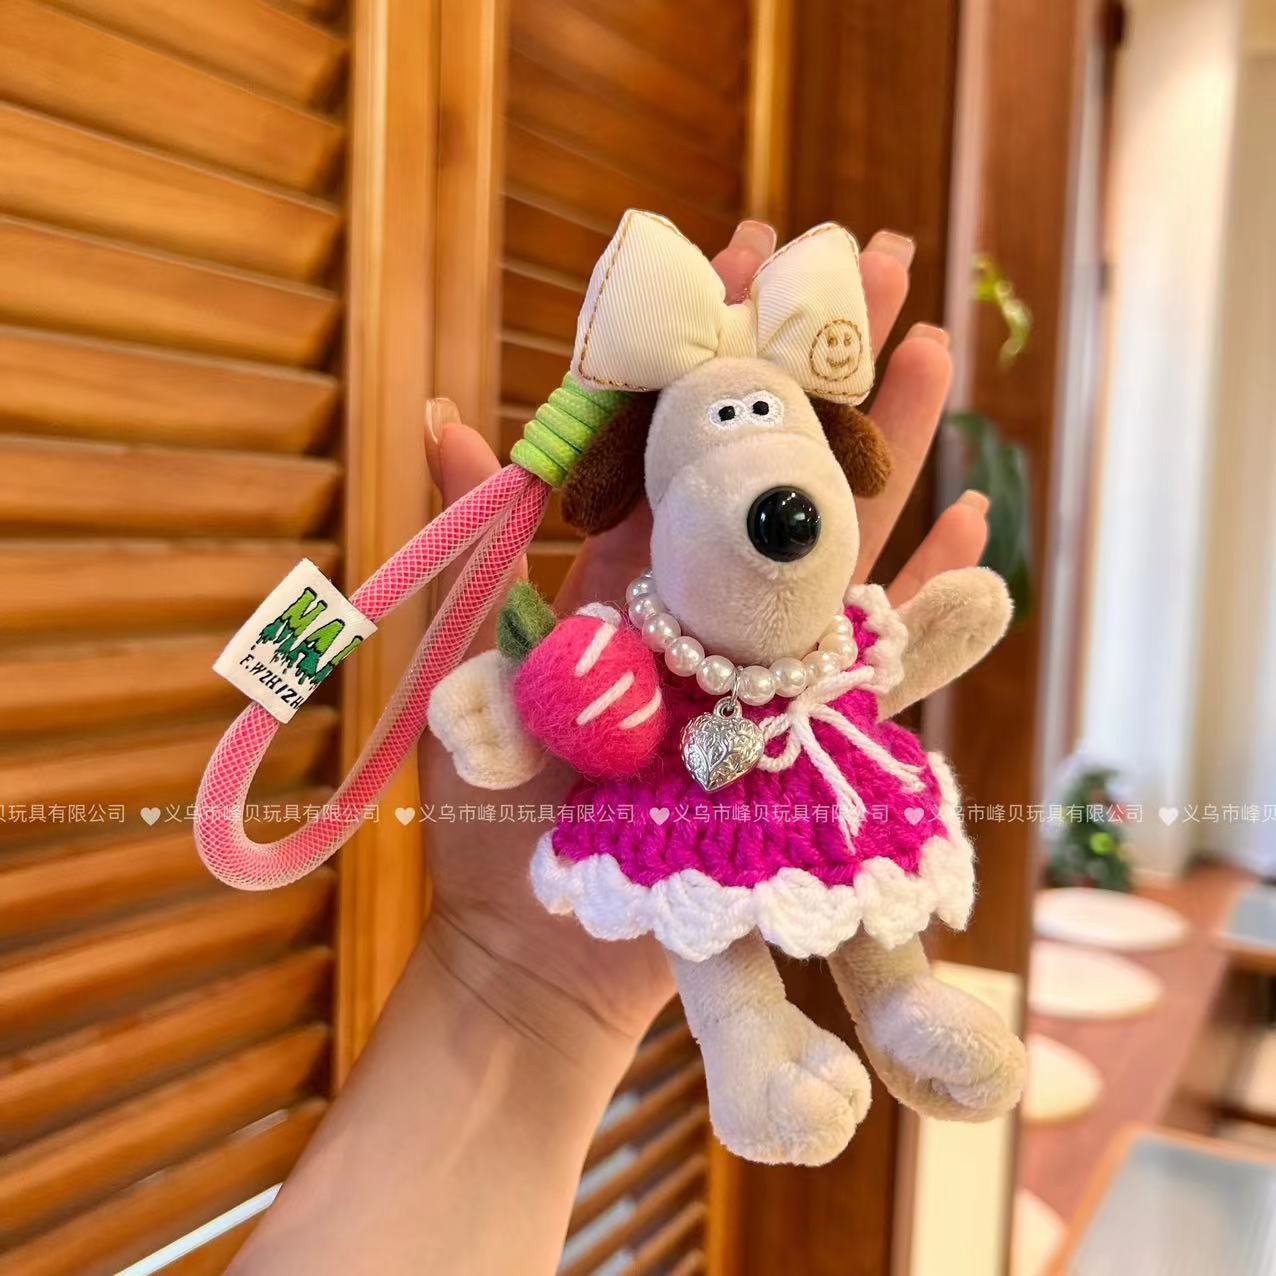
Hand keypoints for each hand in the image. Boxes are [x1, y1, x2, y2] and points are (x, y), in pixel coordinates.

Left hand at [416, 221, 989, 1064]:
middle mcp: (701, 601)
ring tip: (937, 351)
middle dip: (820, 362)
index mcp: (622, 573)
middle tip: (868, 258)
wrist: (539, 950)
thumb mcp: (468, 664)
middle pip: (772, 463)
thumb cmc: (492, 816)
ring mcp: (759, 661)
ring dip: (888, 447)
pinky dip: (923, 592)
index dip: (711, 339)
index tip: (743, 242)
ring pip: (836, 537)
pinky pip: (875, 653)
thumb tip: (441, 417)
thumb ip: (473, 543)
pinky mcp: (800, 732)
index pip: (676, 433)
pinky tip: (967, 523)